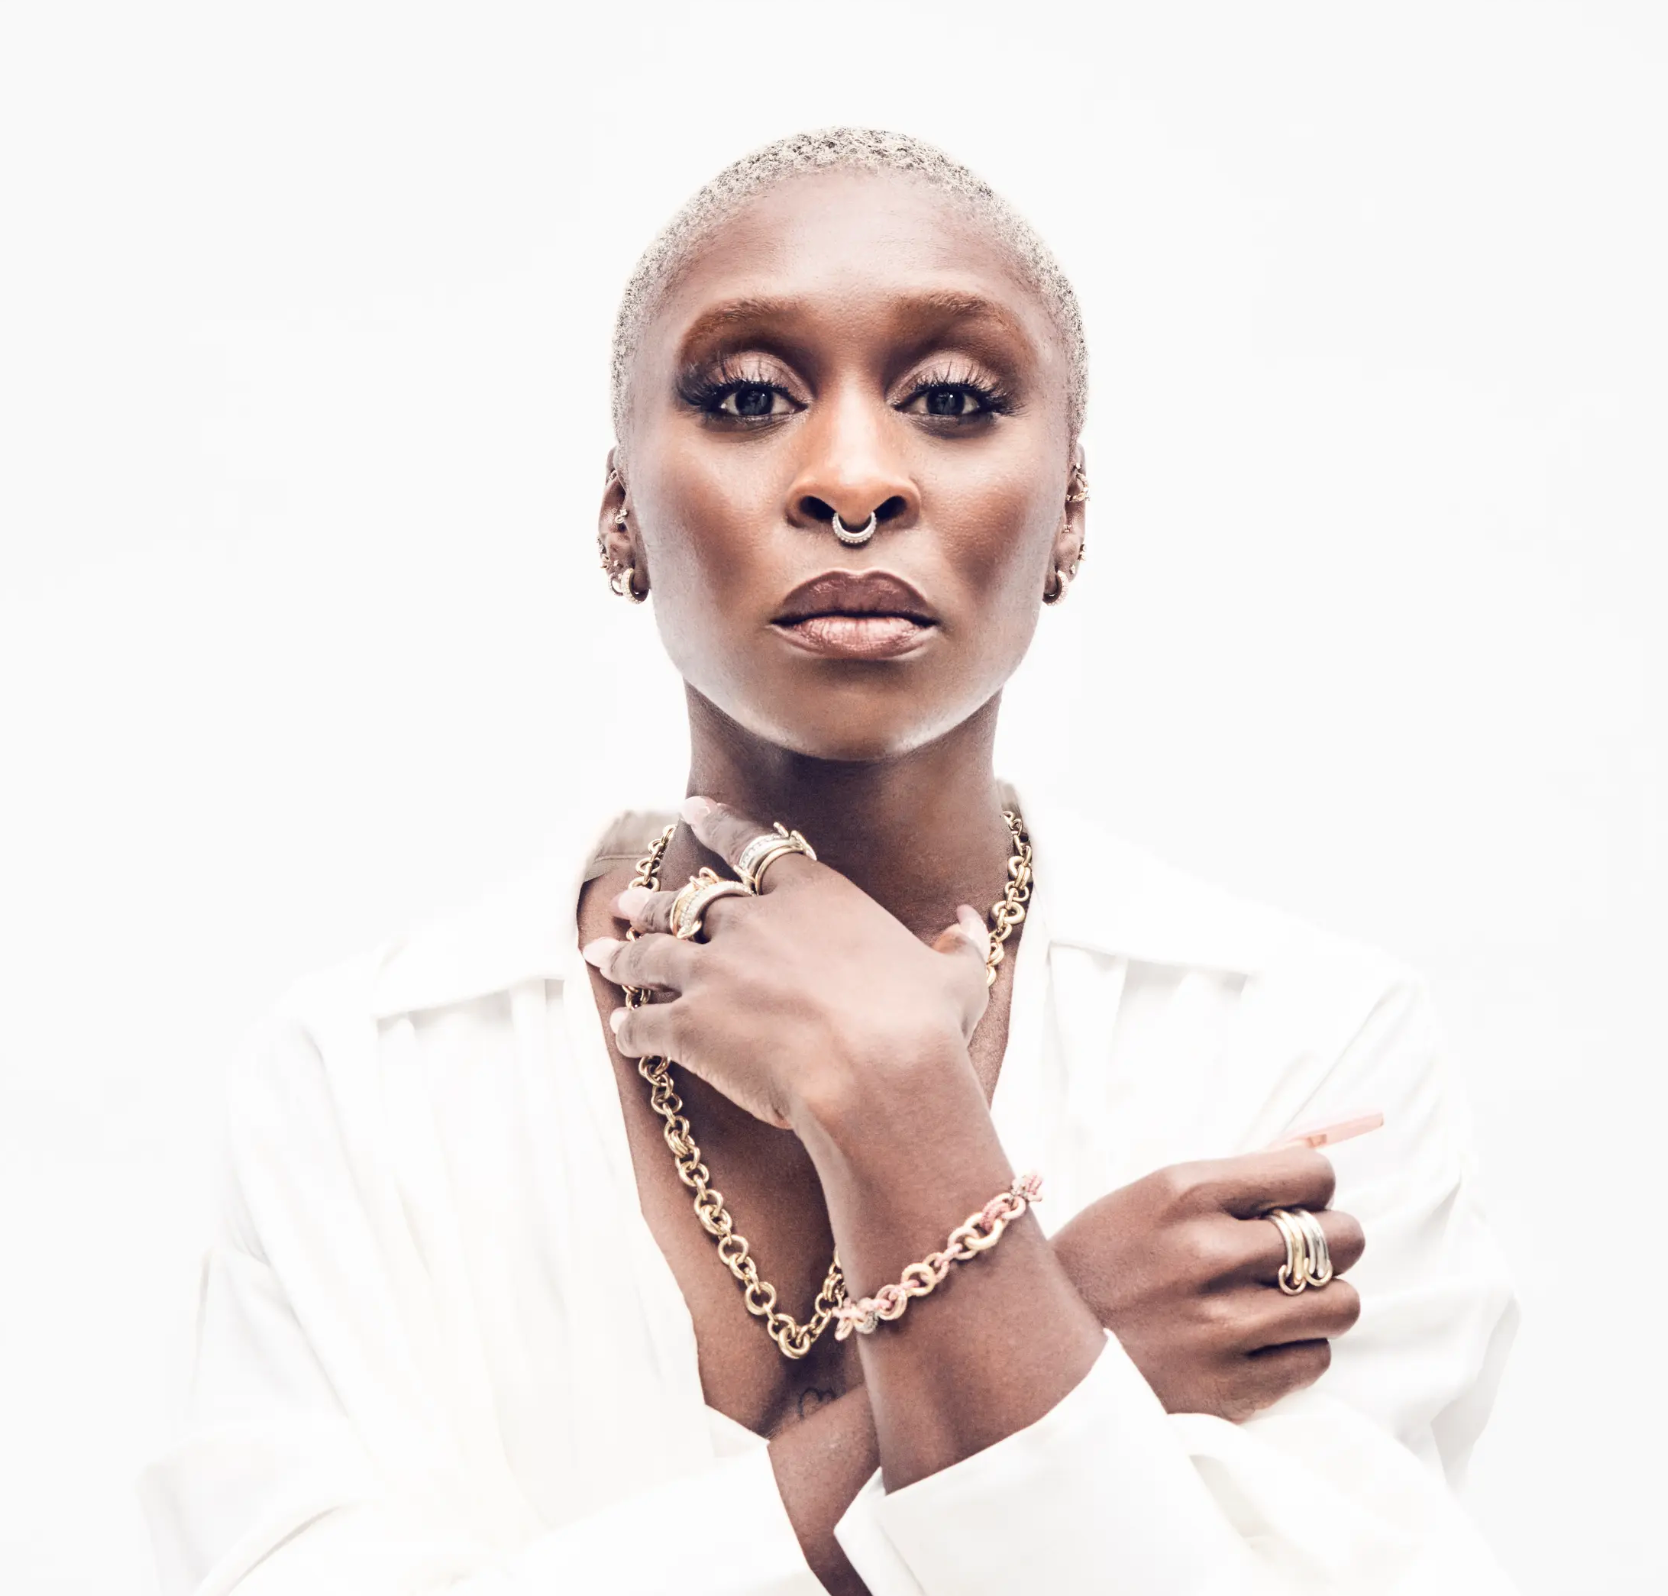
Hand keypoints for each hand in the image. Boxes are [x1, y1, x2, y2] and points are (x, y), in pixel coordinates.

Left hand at [582, 798, 991, 1128]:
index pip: (755, 847)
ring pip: (654, 950)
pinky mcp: (689, 1023)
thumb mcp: (957, 977)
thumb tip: (972, 921)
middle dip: (657, 900)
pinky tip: (618, 1030)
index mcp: (814, 896)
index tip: (691, 808)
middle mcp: (755, 921)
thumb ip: (960, 943)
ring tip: (601, 947)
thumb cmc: (923, 1026)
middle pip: (692, 901)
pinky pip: (645, 1021)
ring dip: (625, 950)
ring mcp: (715, 969)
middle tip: (629, 898)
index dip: (719, 825)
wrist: (879, 1075)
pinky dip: (629, 1025)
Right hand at [1051, 1149, 1364, 1420]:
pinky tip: (1257, 1342)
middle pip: (1341, 1237)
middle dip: (1329, 1244)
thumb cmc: (1098, 1267)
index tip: (1297, 1204)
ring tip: (1282, 1302)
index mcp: (1183, 1192)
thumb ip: (1226, 1187)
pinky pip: (1315, 1359)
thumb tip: (1312, 1167)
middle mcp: (1208, 1253)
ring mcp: (1222, 1324)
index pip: (1311, 1175)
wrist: (1037, 1356)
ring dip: (1319, 1301)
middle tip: (1296, 1256)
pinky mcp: (1231, 1388)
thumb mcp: (1145, 1201)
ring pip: (1341, 1303)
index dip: (1313, 1190)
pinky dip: (1296, 1350)